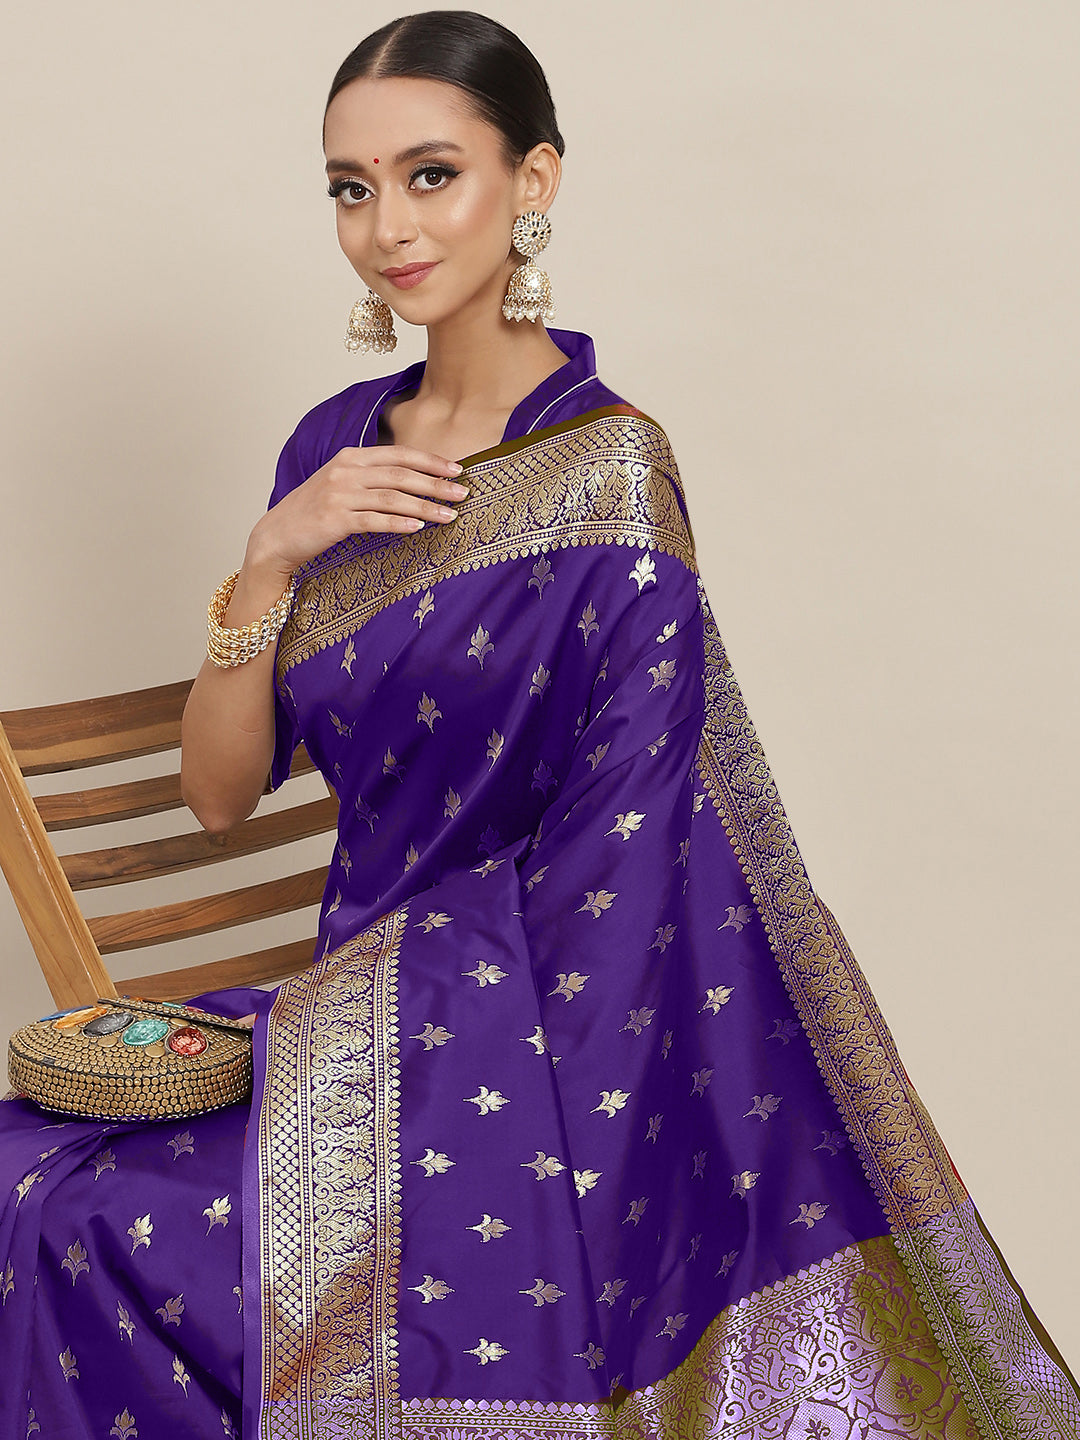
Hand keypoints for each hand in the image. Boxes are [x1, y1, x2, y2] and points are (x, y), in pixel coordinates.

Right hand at [246, 444, 468, 578]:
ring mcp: (339, 495)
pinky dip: (399, 524)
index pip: (398, 453)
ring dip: (425, 507)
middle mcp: (345, 471)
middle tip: (463, 493)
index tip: (457, 469)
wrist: (277, 535)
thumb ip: (371, 477)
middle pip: (401, 475)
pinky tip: (419, 528)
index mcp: (350, 458)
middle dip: (435, 484)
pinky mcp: (335, 520)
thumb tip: (413, 479)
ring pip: (392, 498)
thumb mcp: (341, 484)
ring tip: (449, 515)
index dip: (430, 460)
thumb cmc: (314, 512)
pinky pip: (374, 521)